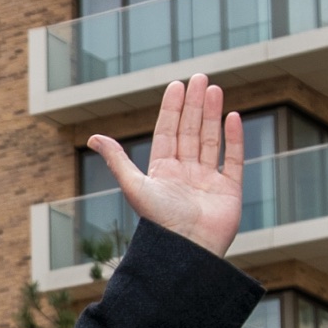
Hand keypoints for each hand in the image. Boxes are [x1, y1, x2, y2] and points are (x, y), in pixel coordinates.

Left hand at [85, 69, 242, 257]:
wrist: (187, 250)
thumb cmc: (159, 222)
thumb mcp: (134, 186)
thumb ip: (117, 160)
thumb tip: (93, 137)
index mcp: (162, 172)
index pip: (168, 132)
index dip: (172, 109)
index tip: (177, 85)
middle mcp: (185, 174)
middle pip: (190, 131)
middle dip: (195, 104)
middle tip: (200, 77)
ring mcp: (208, 181)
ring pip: (211, 140)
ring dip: (212, 114)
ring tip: (215, 89)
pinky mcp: (229, 191)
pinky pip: (233, 159)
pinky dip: (234, 138)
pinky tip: (232, 116)